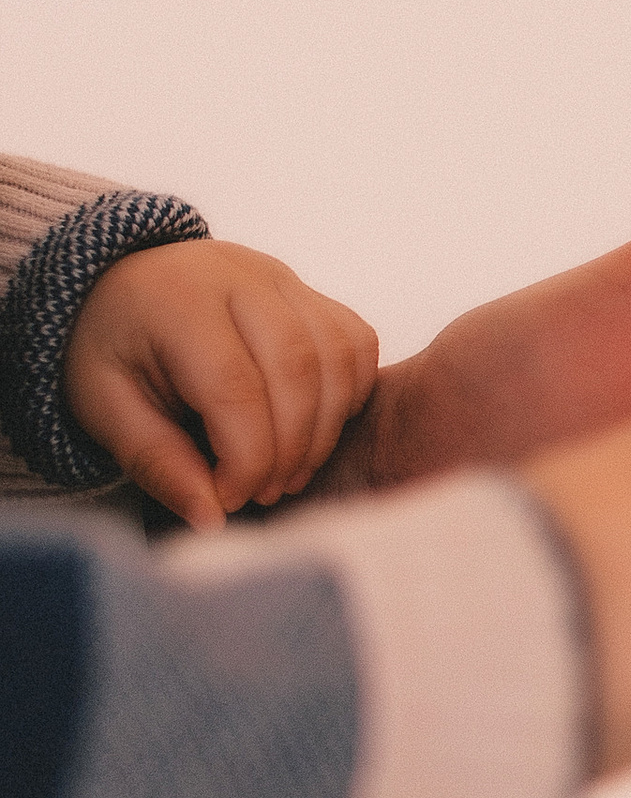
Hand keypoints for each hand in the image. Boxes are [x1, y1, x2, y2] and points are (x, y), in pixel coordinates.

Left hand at [67, 239, 379, 528]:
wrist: (121, 286)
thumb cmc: (112, 348)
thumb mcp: (106, 408)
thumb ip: (158, 462)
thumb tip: (212, 519)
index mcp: (178, 302)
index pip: (235, 388)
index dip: (245, 459)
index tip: (228, 497)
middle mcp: (240, 278)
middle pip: (297, 369)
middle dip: (291, 449)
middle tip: (265, 491)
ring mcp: (284, 280)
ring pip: (338, 356)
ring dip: (326, 428)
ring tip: (290, 469)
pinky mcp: (312, 292)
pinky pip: (357, 343)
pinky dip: (349, 394)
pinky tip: (314, 426)